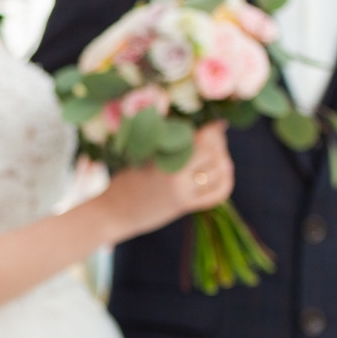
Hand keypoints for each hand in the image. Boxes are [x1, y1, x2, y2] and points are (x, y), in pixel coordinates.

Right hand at [98, 121, 235, 240]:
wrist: (112, 213)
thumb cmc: (123, 182)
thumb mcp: (142, 158)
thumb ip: (168, 147)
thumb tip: (197, 133)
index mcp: (162, 154)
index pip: (198, 138)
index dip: (213, 130)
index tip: (219, 124)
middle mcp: (174, 171)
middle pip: (212, 153)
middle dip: (219, 146)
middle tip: (217, 143)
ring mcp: (181, 190)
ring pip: (217, 173)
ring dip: (224, 164)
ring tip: (221, 160)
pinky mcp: (183, 206)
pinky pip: (215, 195)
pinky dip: (224, 184)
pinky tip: (222, 177)